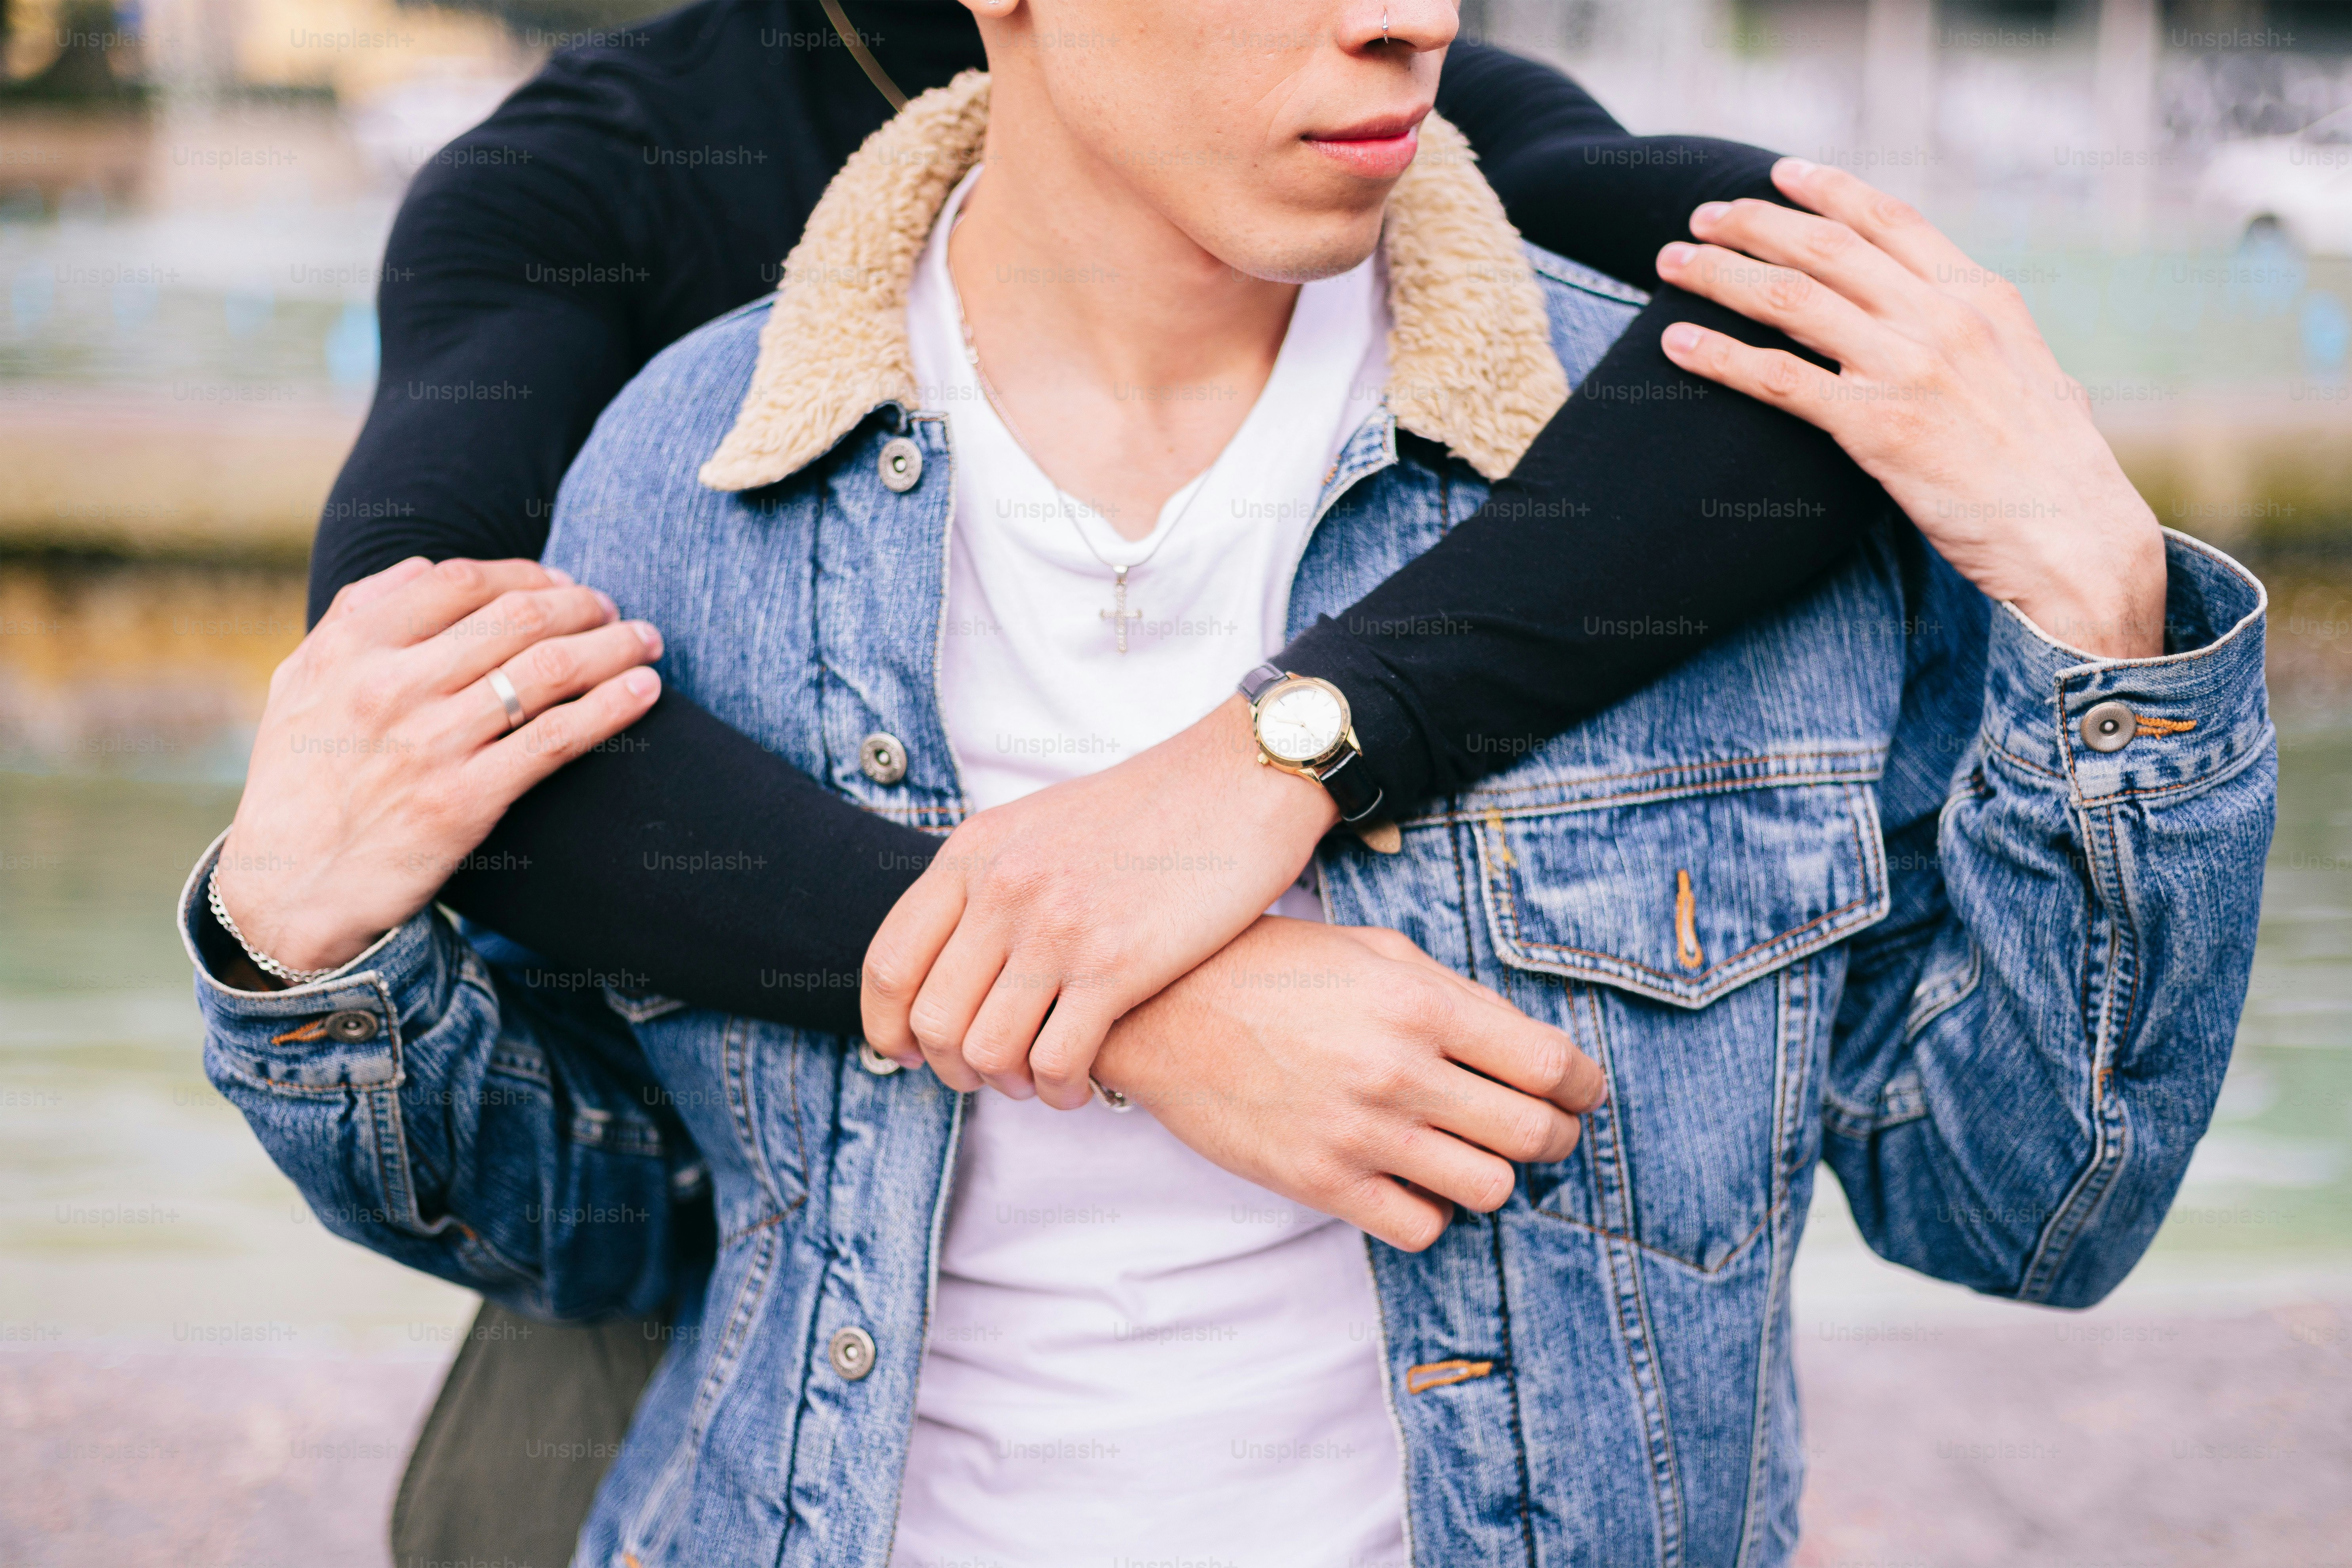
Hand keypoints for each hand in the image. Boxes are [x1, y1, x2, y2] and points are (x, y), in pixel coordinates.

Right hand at [211, 557, 662, 979]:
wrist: (287, 891)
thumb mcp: (301, 684)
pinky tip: (645, 691)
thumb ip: (354, 617)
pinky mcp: (464, 801)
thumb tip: (425, 567)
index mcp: (351, 648)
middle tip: (615, 610)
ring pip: (548, 670)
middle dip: (582, 605)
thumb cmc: (299, 782)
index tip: (562, 583)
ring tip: (647, 642)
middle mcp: (390, 687)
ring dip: (613, 648)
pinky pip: (556, 739)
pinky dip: (611, 707)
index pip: (461, 582)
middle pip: (517, 618)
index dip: (527, 575)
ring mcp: (430, 743)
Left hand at [862, 694, 1337, 1108]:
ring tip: (1039, 1079)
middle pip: (933, 1019)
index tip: (909, 1053)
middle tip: (990, 1074)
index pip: (889, 963)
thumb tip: (949, 954)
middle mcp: (1003, 888)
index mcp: (974, 852)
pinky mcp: (1117, 964)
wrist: (1239, 779)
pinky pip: (1055, 1061)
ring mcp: (1057, 927)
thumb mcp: (1038, 825)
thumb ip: (986, 880)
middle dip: (953, 1068)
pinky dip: (1059, 1089)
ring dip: (1007, 1084)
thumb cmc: (1148, 809)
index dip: (885, 1027)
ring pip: (987, 1049)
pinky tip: (1079, 1082)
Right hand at [1088, 917, 1605, 1251]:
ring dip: (1494, 1174)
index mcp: (1421, 1004)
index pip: (1549, 1064)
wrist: (1165, 1010)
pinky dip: (1434, 1210)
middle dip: (1555, 1135)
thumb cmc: (1275, 968)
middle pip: (1532, 1135)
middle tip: (1545, 1129)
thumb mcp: (1375, 951)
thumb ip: (1455, 997)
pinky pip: (1421, 1226)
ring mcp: (1360, 1135)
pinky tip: (1418, 1180)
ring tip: (1475, 1153)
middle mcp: (1399, 1072)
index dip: (1583, 1085)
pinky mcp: (1321, 1183)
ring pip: (1488, 1188)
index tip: (1582, 1091)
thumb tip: (1526, 1047)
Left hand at [1657, 157, 2166, 658]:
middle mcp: (1941, 319)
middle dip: (1753, 223)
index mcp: (1980, 298)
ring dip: (1720, 276)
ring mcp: (1907, 369)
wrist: (2074, 536)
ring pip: (1790, 300)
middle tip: (1702, 216)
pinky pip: (1778, 380)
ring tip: (1671, 264)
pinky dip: (1721, 357)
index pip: (1891, 221)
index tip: (1781, 174)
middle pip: (1825, 248)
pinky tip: (1677, 345)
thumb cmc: (2054, 468)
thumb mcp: (2034, 373)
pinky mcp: (1876, 428)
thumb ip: (1987, 337)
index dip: (1829, 190)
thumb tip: (1966, 321)